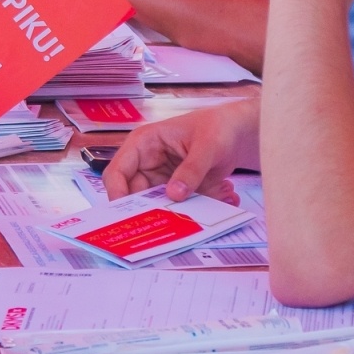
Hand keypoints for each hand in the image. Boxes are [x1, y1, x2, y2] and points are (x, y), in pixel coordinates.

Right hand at [104, 98, 258, 201]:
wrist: (237, 133)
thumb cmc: (217, 128)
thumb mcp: (207, 146)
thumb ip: (191, 170)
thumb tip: (174, 194)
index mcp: (143, 144)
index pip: (117, 172)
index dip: (117, 193)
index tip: (128, 215)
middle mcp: (146, 163)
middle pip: (132, 194)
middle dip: (145, 211)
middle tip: (162, 226)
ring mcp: (160, 178)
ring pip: (153, 205)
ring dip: (169, 213)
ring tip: (191, 215)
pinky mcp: (175, 190)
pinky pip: (173, 207)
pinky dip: (186, 212)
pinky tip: (208, 206)